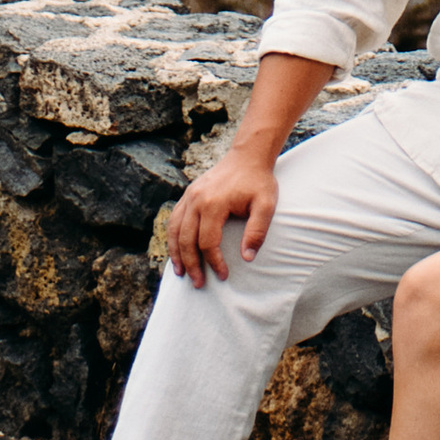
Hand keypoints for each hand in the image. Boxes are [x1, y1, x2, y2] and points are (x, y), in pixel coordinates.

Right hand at [166, 141, 282, 285]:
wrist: (248, 155)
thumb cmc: (258, 181)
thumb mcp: (266, 205)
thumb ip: (257, 231)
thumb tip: (247, 258)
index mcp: (213, 204)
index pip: (207, 242)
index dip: (214, 262)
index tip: (223, 276)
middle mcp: (196, 200)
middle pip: (186, 239)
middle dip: (191, 265)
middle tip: (198, 284)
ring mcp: (190, 195)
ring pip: (175, 230)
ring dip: (176, 253)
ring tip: (181, 273)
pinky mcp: (189, 193)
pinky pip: (174, 218)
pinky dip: (173, 237)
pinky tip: (177, 250)